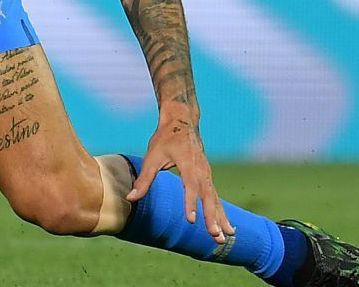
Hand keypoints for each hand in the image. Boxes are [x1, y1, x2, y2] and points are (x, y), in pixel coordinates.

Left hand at [129, 114, 230, 243]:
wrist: (182, 121)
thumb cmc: (165, 138)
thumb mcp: (152, 156)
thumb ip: (144, 179)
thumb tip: (130, 198)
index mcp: (189, 164)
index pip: (191, 186)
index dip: (191, 203)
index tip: (191, 220)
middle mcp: (202, 170)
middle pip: (208, 196)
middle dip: (212, 217)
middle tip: (215, 236)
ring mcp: (207, 174)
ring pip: (215, 199)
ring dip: (221, 218)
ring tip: (227, 237)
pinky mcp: (208, 177)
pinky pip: (215, 197)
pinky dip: (221, 211)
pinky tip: (227, 226)